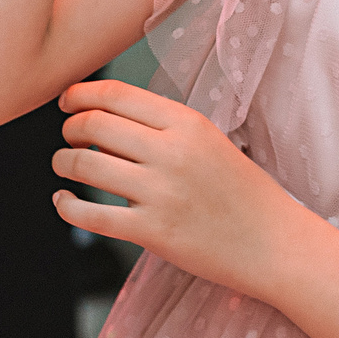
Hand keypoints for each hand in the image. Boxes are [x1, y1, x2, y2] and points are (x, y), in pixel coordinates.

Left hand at [52, 78, 309, 296]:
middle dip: (70, 127)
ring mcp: (160, 193)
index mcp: (187, 123)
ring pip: (85, 166)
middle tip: (68, 134)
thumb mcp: (210, 142)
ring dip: (63, 162)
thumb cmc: (243, 193)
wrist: (274, 243)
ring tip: (64, 165)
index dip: (81, 94)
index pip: (117, 95)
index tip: (68, 100)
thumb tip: (106, 120)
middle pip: (94, 125)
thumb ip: (163, 129)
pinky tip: (64, 201)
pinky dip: (67, 206)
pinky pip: (92, 216)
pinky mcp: (153, 232)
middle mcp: (171, 152)